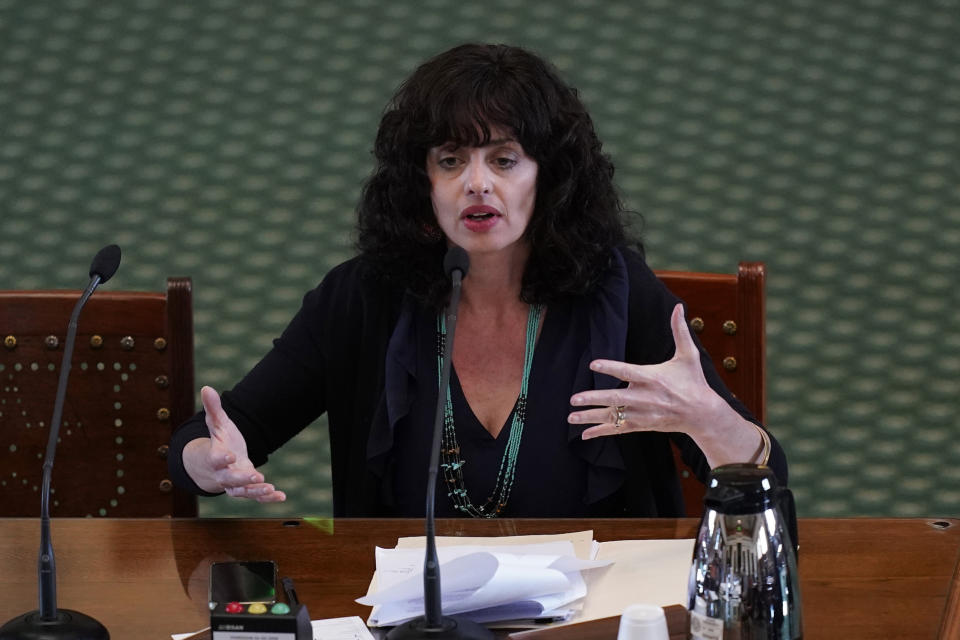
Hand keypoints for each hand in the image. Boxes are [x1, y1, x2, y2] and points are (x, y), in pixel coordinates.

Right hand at [190, 386, 285, 501]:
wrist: (219, 463)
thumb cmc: (219, 441)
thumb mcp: (217, 424)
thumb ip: (213, 408)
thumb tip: (206, 388)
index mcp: (214, 457)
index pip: (215, 459)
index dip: (221, 459)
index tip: (229, 456)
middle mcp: (222, 474)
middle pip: (229, 480)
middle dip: (242, 479)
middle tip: (255, 477)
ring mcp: (234, 484)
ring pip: (243, 492)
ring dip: (256, 492)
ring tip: (271, 488)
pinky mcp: (246, 490)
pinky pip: (255, 497)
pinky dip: (267, 498)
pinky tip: (281, 496)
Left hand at [567, 303, 720, 439]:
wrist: (703, 414)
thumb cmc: (694, 382)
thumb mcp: (689, 355)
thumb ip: (680, 331)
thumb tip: (679, 307)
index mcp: (654, 378)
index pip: (628, 372)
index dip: (611, 367)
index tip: (593, 364)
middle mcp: (646, 398)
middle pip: (616, 399)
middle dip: (594, 398)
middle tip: (574, 398)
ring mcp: (643, 414)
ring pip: (613, 416)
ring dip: (591, 417)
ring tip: (571, 416)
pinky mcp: (642, 425)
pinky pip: (618, 430)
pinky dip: (600, 432)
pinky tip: (584, 434)